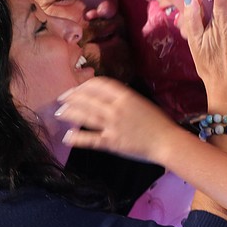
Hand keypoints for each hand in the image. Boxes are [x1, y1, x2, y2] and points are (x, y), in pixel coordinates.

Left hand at [55, 76, 181, 164]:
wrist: (166, 141)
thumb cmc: (157, 121)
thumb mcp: (140, 102)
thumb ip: (123, 98)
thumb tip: (105, 95)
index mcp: (125, 95)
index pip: (98, 84)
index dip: (83, 85)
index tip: (76, 88)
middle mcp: (116, 108)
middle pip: (87, 99)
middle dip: (71, 98)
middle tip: (61, 99)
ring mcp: (112, 125)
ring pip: (85, 116)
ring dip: (69, 113)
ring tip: (59, 113)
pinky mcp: (112, 142)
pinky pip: (90, 139)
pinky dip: (77, 138)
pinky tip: (67, 137)